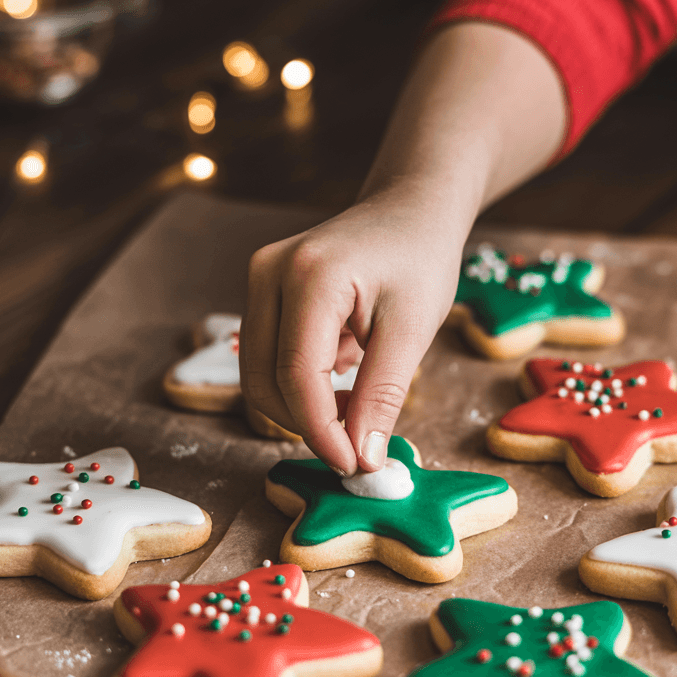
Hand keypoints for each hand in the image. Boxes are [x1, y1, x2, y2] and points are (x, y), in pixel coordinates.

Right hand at [240, 190, 462, 474]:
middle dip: (305, 424)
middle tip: (357, 447)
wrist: (410, 211)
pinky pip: (263, 356)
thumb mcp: (413, 330)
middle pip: (263, 379)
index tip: (354, 465)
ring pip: (256, 373)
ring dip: (299, 408)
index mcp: (310, 275)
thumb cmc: (420, 261)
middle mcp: (269, 271)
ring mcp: (258, 278)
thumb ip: (382, 394)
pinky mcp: (261, 290)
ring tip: (355, 411)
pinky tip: (342, 383)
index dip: (320, 430)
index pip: (297, 374)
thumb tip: (362, 459)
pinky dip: (297, 385)